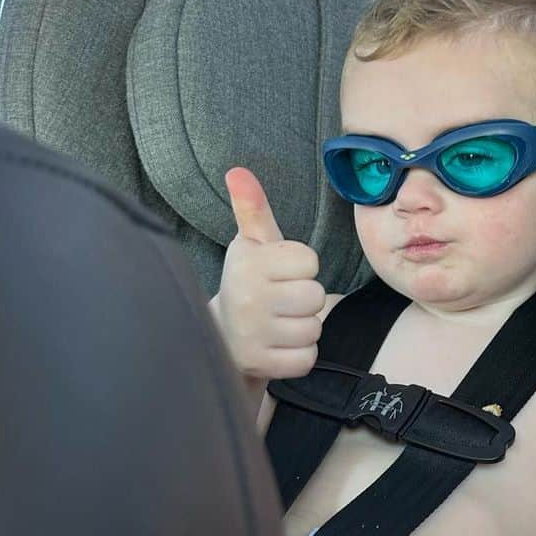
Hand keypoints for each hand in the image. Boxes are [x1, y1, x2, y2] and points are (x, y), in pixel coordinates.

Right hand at [213, 166, 324, 379]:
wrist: (219, 338)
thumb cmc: (248, 284)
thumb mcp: (250, 245)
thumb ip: (252, 209)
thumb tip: (238, 171)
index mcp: (248, 262)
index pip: (310, 261)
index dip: (301, 268)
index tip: (279, 274)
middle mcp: (248, 297)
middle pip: (316, 296)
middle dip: (304, 300)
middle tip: (280, 302)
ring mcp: (254, 334)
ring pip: (314, 328)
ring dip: (303, 328)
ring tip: (277, 324)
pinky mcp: (262, 364)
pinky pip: (307, 358)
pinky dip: (298, 355)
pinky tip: (277, 346)